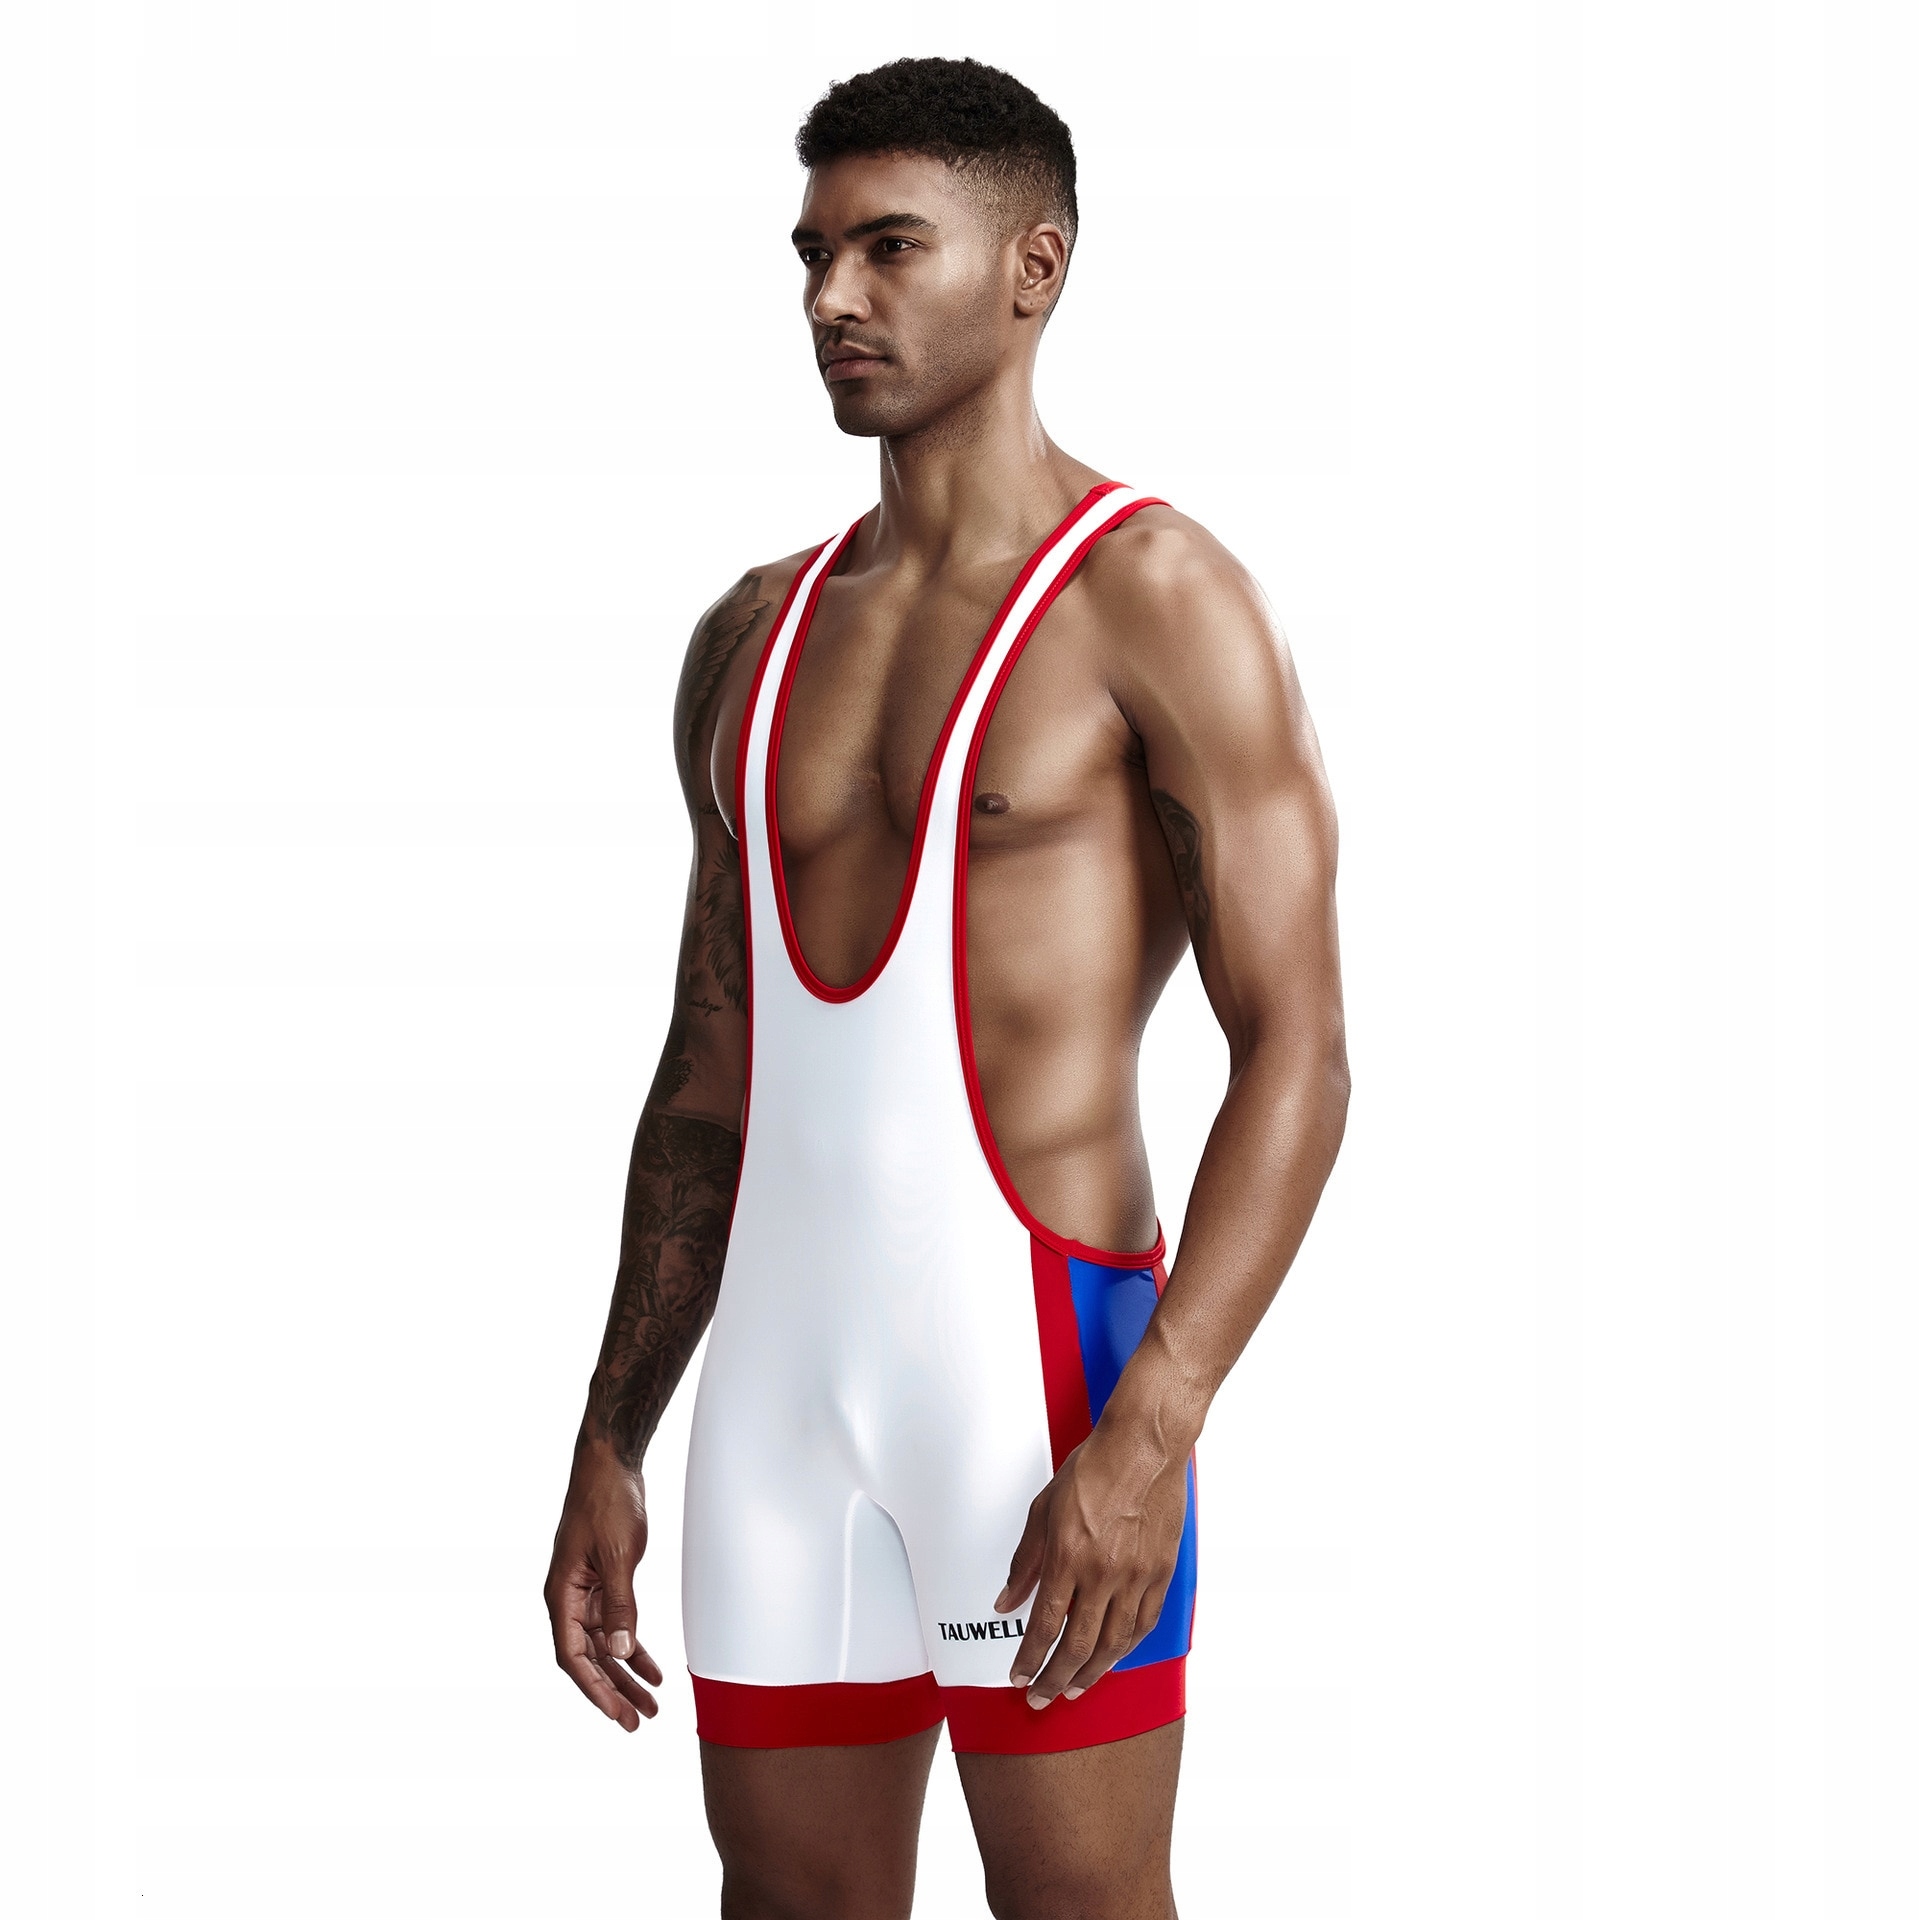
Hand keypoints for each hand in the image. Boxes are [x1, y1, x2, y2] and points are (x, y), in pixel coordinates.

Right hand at [544, 1435, 664, 1729]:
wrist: (611, 1464)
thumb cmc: (607, 1502)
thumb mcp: (618, 1555)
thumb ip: (620, 1604)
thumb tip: (621, 1652)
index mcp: (561, 1594)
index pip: (572, 1657)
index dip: (594, 1689)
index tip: (618, 1714)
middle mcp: (568, 1598)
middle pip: (589, 1658)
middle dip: (613, 1692)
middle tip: (639, 1722)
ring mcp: (585, 1591)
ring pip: (604, 1645)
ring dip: (626, 1674)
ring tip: (652, 1704)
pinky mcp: (603, 1581)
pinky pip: (616, 1624)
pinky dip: (633, 1646)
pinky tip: (652, 1667)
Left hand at [993, 1419, 1190, 1707]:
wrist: (1143, 1446)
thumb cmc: (1094, 1469)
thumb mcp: (1043, 1510)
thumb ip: (1025, 1561)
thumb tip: (1007, 1600)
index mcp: (1068, 1556)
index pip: (1045, 1626)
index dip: (1029, 1658)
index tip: (1019, 1676)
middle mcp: (1104, 1573)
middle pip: (1078, 1646)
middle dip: (1055, 1678)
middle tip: (1042, 1696)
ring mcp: (1137, 1575)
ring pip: (1114, 1643)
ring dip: (1091, 1673)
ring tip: (1075, 1688)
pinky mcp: (1162, 1572)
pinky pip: (1144, 1623)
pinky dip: (1127, 1648)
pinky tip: (1113, 1657)